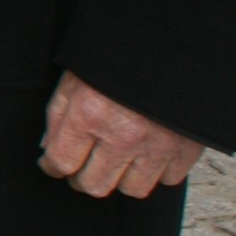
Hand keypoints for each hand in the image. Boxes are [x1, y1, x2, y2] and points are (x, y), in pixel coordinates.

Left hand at [39, 71, 204, 198]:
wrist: (173, 45)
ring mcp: (156, 146)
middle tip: (82, 166)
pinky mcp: (185, 150)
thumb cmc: (118, 57)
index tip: (52, 165)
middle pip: (93, 185)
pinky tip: (148, 153)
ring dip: (120, 178)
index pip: (61, 163)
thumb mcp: (76, 77)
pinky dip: (157, 171)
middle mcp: (122, 136)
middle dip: (82, 178)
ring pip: (131, 189)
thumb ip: (58, 115)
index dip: (51, 166)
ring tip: (116, 159)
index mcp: (89, 114)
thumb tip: (49, 149)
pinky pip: (167, 179)